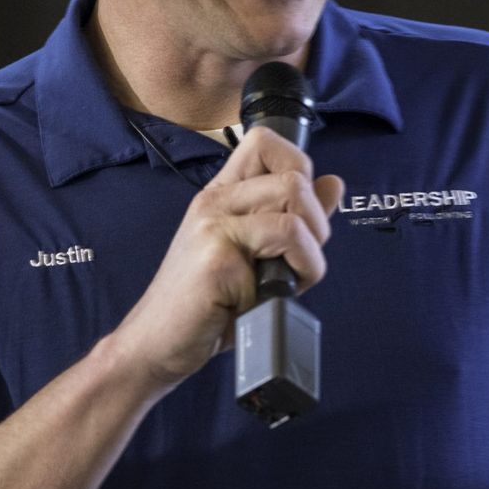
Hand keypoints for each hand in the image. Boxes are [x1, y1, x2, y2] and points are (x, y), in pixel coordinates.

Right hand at [107, 127, 344, 387]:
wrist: (155, 345)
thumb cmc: (205, 306)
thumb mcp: (256, 255)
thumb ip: (294, 217)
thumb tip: (332, 183)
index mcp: (222, 195)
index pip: (266, 142)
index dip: (298, 167)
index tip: (299, 213)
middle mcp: (215, 200)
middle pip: (295, 176)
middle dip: (317, 224)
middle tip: (297, 260)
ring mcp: (213, 223)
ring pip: (296, 209)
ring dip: (309, 254)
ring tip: (283, 280)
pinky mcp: (216, 253)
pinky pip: (286, 243)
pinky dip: (296, 275)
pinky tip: (268, 294)